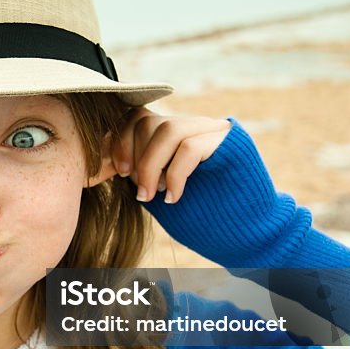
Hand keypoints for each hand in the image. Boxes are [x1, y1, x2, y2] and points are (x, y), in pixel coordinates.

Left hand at [111, 108, 231, 203]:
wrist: (244, 232)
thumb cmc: (198, 214)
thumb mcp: (158, 189)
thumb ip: (139, 170)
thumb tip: (105, 157)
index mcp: (176, 134)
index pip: (138, 116)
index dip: (122, 140)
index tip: (121, 171)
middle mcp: (195, 125)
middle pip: (150, 121)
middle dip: (137, 158)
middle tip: (141, 191)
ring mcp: (215, 131)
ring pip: (169, 130)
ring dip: (151, 165)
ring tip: (152, 194)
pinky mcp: (232, 143)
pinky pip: (191, 148)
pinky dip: (175, 175)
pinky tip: (173, 196)